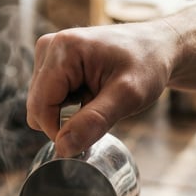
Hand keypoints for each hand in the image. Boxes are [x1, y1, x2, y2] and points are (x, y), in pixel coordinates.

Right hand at [26, 21, 175, 156]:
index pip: (40, 107)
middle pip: (37, 108)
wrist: (158, 48)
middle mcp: (48, 48)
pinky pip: (49, 101)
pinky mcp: (53, 65)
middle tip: (99, 110)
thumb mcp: (127, 96)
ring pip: (42, 107)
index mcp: (63, 50)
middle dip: (65, 121)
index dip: (59, 131)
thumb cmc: (147, 65)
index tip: (89, 133)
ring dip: (68, 115)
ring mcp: (48, 55)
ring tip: (96, 99)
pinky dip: (69, 107)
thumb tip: (63, 148)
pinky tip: (90, 95)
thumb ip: (94, 122)